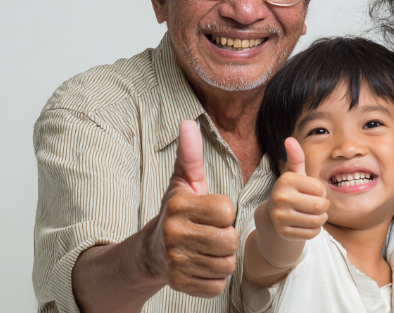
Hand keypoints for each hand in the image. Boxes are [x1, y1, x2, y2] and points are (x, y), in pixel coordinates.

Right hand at [143, 120, 238, 296]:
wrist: (151, 251)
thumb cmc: (176, 211)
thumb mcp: (183, 182)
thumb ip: (190, 155)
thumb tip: (188, 122)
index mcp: (179, 207)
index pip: (226, 211)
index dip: (224, 213)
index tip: (211, 212)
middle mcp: (174, 235)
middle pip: (229, 240)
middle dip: (226, 237)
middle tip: (212, 233)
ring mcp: (175, 262)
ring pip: (226, 264)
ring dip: (222, 257)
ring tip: (207, 248)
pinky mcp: (180, 284)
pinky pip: (217, 284)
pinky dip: (214, 277)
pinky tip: (202, 265)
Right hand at [266, 137, 328, 239]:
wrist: (273, 218)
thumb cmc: (291, 192)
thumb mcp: (294, 174)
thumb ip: (296, 158)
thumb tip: (289, 139)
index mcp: (285, 181)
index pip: (320, 188)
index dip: (320, 191)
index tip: (311, 191)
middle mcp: (280, 198)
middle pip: (320, 206)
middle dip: (323, 206)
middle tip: (315, 204)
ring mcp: (280, 217)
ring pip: (317, 221)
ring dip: (320, 219)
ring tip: (312, 214)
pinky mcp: (284, 233)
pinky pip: (312, 233)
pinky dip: (314, 230)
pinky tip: (305, 224)